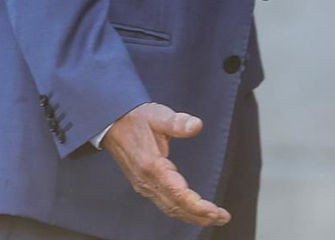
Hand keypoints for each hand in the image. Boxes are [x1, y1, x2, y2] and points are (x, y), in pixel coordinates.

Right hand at [102, 103, 230, 226]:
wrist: (112, 124)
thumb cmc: (135, 120)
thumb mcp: (157, 115)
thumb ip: (177, 122)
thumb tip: (196, 125)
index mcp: (152, 166)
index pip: (177, 193)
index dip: (197, 205)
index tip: (215, 210)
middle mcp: (147, 181)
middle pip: (176, 207)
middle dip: (200, 216)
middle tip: (222, 218)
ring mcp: (145, 186)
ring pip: (171, 209)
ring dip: (192, 217)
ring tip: (213, 218)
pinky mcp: (145, 186)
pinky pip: (165, 205)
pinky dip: (181, 212)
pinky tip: (193, 212)